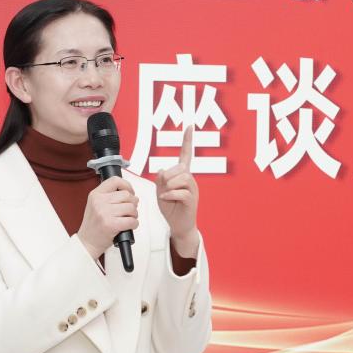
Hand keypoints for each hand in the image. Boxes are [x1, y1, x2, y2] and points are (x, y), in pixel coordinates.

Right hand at [78, 176, 137, 258]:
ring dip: (134, 214)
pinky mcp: (111, 225)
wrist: (87, 242)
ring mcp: (105, 213)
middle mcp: (99, 202)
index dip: (127, 185)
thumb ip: (108, 196)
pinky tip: (129, 226)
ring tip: (129, 218)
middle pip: (126, 195)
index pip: (115, 181)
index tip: (130, 192)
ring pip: (131, 207)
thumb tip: (129, 192)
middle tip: (130, 209)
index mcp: (95, 195)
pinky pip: (132, 220)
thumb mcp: (95, 205)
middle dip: (133, 203)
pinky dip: (134, 224)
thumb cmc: (93, 225)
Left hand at [156, 124, 198, 245]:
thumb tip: (162, 171)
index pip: (186, 154)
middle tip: (163, 188)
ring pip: (182, 178)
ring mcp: (193, 189)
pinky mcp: (192, 200)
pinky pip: (181, 192)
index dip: (187, 140)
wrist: (178, 225)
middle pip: (180, 167)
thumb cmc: (170, 207)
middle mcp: (190, 179)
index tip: (189, 126)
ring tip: (165, 194)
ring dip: (169, 186)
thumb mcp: (160, 191)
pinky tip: (165, 199)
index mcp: (182, 175)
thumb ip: (160, 180)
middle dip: (168, 176)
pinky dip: (170, 195)